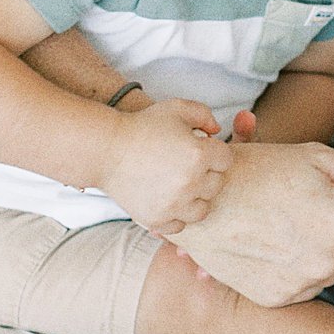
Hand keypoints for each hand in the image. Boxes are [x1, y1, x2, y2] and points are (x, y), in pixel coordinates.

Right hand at [99, 99, 230, 234]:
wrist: (106, 150)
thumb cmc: (142, 126)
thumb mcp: (177, 108)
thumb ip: (205, 115)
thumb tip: (217, 132)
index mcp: (199, 155)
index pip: (226, 160)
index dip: (214, 152)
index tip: (198, 149)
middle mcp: (190, 182)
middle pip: (216, 184)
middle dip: (206, 174)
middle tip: (186, 166)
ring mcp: (173, 204)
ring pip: (202, 209)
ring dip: (195, 198)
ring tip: (181, 186)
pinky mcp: (157, 219)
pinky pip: (180, 225)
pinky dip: (176, 215)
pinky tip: (168, 200)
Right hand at [166, 140, 333, 306]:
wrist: (200, 199)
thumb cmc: (261, 169)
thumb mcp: (319, 157)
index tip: (328, 187)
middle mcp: (329, 262)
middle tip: (312, 204)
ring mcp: (302, 284)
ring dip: (328, 248)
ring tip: (290, 222)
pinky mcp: (279, 298)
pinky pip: (310, 284)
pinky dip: (302, 267)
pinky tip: (277, 244)